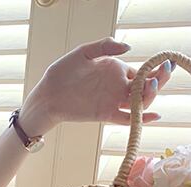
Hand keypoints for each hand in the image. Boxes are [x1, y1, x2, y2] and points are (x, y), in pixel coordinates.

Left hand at [19, 38, 172, 134]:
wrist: (46, 96)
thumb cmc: (61, 73)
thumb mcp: (82, 53)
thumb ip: (104, 46)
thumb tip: (128, 47)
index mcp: (115, 69)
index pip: (141, 71)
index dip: (155, 69)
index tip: (163, 64)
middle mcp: (117, 86)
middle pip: (144, 86)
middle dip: (158, 81)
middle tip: (163, 75)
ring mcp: (112, 101)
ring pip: (138, 101)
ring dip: (150, 96)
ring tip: (152, 88)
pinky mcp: (104, 114)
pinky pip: (126, 118)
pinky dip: (140, 118)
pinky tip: (154, 116)